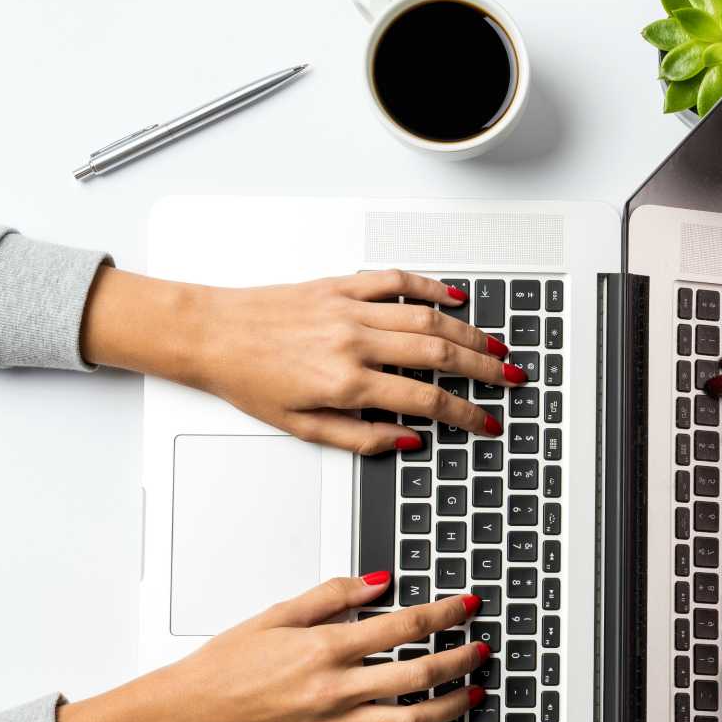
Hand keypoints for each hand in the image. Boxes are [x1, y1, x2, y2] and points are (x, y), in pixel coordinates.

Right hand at [54, 573, 485, 721]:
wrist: (189, 715)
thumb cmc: (224, 666)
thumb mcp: (276, 615)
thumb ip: (331, 596)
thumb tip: (378, 581)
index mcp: (324, 649)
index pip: (402, 628)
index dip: (444, 614)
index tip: (467, 605)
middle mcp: (335, 689)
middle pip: (417, 675)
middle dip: (459, 660)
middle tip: (482, 648)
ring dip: (449, 707)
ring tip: (473, 693)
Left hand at [81, 268, 522, 453]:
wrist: (208, 334)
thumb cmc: (247, 380)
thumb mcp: (302, 428)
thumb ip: (361, 438)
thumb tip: (408, 440)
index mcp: (346, 384)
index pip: (425, 400)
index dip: (465, 414)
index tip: (486, 422)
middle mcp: (353, 342)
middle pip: (439, 353)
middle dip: (484, 368)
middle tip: (512, 377)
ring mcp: (349, 310)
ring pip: (427, 317)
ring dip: (469, 331)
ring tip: (496, 345)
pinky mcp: (339, 286)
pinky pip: (395, 282)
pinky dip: (430, 287)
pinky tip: (453, 298)